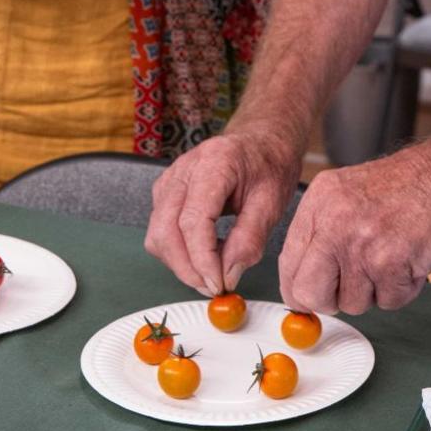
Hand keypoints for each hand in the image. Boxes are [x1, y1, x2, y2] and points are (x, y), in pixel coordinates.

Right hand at [145, 121, 304, 296]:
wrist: (260, 143)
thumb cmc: (268, 166)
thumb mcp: (272, 202)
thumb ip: (250, 239)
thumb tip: (228, 275)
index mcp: (214, 162)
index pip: (193, 219)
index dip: (202, 258)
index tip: (218, 284)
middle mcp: (183, 169)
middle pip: (166, 230)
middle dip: (188, 268)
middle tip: (216, 287)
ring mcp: (169, 180)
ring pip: (158, 235)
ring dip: (182, 263)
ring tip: (215, 269)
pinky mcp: (164, 193)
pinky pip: (160, 232)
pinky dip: (179, 251)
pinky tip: (206, 253)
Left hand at [278, 146, 430, 315]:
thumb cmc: (408, 187)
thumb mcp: (348, 194)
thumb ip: (322, 234)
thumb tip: (304, 281)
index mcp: (319, 203)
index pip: (289, 263)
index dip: (300, 289)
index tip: (310, 297)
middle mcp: (333, 222)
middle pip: (309, 293)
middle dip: (330, 301)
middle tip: (354, 286)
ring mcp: (360, 244)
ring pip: (352, 303)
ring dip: (375, 291)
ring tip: (393, 257)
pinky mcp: (389, 263)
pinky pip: (388, 302)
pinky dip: (403, 289)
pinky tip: (410, 260)